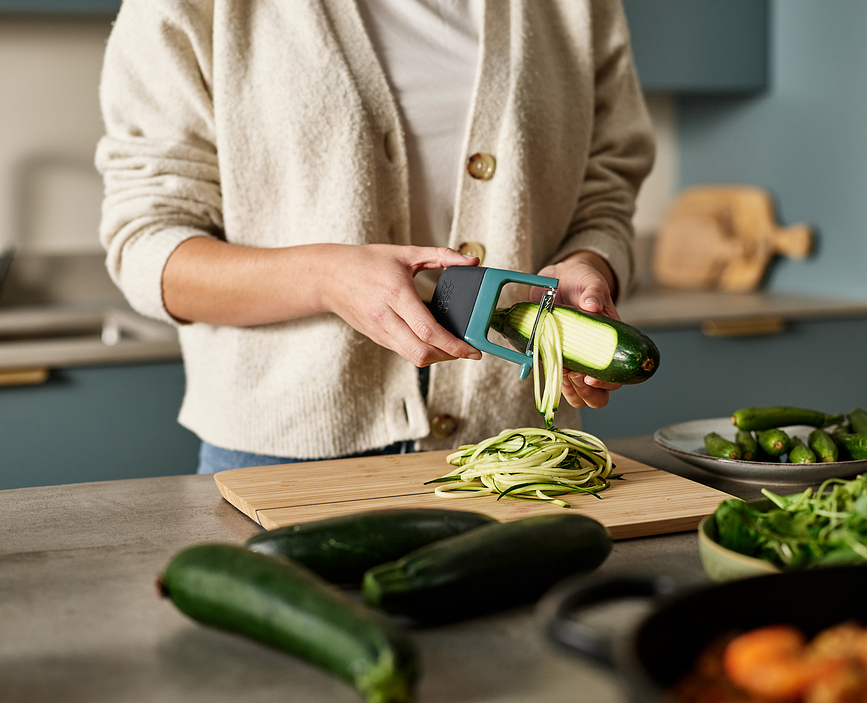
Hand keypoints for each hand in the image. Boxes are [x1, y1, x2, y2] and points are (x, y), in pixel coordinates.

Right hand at [323, 244, 481, 366]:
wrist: (330, 276)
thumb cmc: (367, 262)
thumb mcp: (405, 253)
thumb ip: (441, 256)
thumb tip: (471, 261)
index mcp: (395, 294)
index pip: (427, 330)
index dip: (453, 345)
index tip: (471, 349)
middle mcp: (385, 317)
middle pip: (421, 352)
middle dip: (449, 356)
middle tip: (468, 351)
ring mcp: (379, 330)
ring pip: (413, 357)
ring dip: (437, 357)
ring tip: (454, 348)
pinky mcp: (376, 337)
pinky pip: (404, 352)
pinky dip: (423, 352)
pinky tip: (434, 344)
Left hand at [534, 251, 621, 408]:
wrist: (559, 279)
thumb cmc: (582, 281)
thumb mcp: (591, 281)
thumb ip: (593, 292)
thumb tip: (592, 305)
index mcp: (612, 342)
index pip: (618, 375)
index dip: (607, 382)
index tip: (590, 376)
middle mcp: (595, 357)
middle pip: (600, 394)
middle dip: (587, 393)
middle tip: (573, 376)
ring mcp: (576, 360)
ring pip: (579, 395)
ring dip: (570, 392)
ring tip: (561, 374)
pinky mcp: (556, 358)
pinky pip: (558, 383)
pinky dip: (553, 382)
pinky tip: (549, 368)